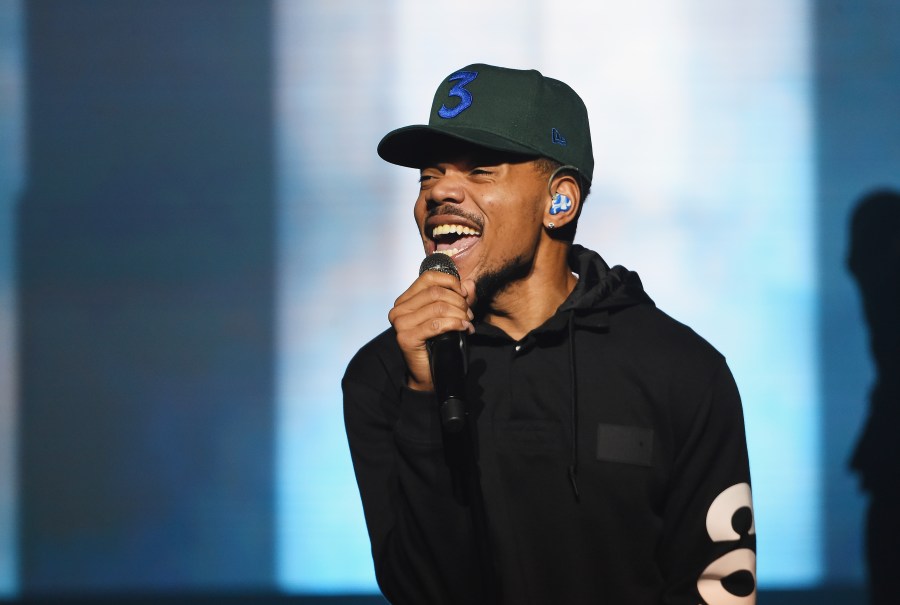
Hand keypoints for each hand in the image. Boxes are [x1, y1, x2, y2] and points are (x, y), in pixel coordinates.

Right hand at [388, 269, 476, 390]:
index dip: (450, 281)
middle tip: (469, 313)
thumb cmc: (439, 343)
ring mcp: (400, 323)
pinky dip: (454, 324)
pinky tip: (464, 328)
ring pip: (438, 307)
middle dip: (458, 301)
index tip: (464, 293)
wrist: (429, 374)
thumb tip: (470, 284)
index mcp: (406, 299)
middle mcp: (399, 309)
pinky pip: (436, 324)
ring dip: (459, 313)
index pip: (428, 277)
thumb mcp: (451, 315)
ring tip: (467, 322)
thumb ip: (460, 298)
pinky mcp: (406, 337)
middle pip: (435, 292)